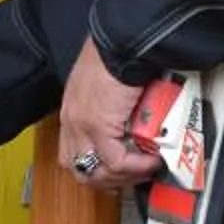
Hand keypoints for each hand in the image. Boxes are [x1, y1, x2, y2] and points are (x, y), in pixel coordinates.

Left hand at [58, 39, 159, 192]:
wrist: (121, 42)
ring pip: (97, 171)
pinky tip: (151, 162)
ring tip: (147, 169)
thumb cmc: (118, 55)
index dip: (95, 170)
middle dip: (109, 181)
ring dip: (126, 176)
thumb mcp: (106, 85)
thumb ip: (111, 106)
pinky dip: (136, 167)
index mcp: (71, 111)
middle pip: (79, 170)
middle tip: (134, 177)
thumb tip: (134, 124)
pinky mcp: (98, 126)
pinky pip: (116, 161)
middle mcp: (71, 121)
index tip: (118, 172)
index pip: (72, 155)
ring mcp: (82, 125)